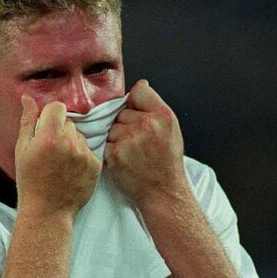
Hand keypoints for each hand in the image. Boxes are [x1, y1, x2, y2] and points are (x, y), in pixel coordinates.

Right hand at [15, 94, 101, 216]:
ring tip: (60, 163)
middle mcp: (70, 143)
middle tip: (51, 151)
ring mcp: (84, 155)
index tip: (45, 129)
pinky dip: (81, 157)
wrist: (48, 211)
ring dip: (71, 143)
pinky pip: (88, 150)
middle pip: (69, 121)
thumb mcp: (22, 150)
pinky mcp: (95, 165)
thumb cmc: (30, 181)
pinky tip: (70, 170)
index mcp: (49, 137)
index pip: (58, 107)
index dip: (50, 115)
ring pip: (80, 136)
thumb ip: (27, 121)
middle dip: (60, 130)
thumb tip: (28, 98)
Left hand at [104, 80, 187, 206]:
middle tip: (139, 144)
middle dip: (126, 125)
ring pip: (111, 128)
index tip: (139, 117)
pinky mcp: (115, 154)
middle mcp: (147, 125)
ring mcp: (129, 139)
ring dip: (117, 139)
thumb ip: (154, 106)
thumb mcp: (171, 129)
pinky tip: (125, 161)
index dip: (136, 105)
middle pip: (122, 112)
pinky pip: (105, 144)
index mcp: (163, 116)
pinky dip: (111, 152)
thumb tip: (140, 85)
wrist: (163, 192)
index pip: (138, 93)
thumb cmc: (166, 163)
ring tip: (132, 154)